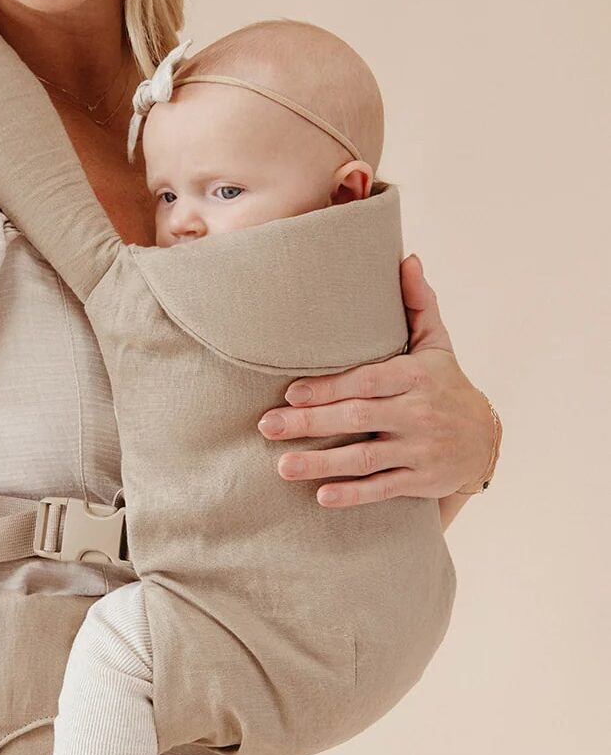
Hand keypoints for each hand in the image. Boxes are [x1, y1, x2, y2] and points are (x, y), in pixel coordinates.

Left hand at [257, 254, 495, 507]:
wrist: (485, 441)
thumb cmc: (445, 385)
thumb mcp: (437, 344)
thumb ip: (418, 303)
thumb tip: (407, 258)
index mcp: (416, 376)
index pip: (367, 381)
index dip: (329, 387)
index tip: (291, 392)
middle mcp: (418, 413)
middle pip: (357, 419)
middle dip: (309, 423)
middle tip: (267, 426)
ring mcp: (420, 450)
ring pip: (365, 459)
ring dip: (321, 464)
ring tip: (282, 466)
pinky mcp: (421, 481)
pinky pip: (382, 489)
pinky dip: (352, 494)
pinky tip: (321, 496)